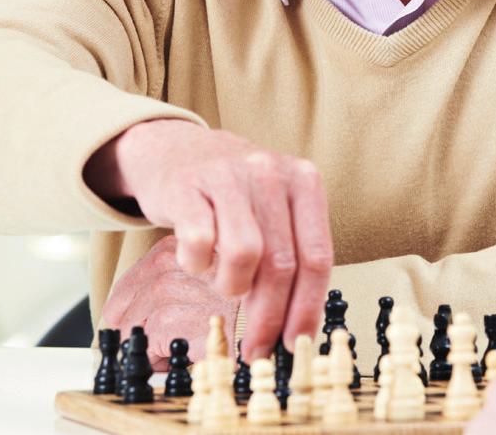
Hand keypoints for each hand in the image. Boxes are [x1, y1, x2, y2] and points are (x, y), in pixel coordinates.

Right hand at [85, 119, 332, 360]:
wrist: (178, 148)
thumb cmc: (233, 192)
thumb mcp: (274, 208)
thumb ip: (291, 253)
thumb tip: (297, 330)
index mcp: (303, 179)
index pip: (316, 256)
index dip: (307, 308)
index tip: (296, 344)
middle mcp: (269, 172)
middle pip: (282, 263)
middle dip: (269, 317)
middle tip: (256, 346)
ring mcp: (227, 175)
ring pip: (244, 255)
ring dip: (232, 286)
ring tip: (224, 283)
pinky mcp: (187, 185)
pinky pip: (199, 244)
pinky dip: (198, 265)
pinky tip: (197, 259)